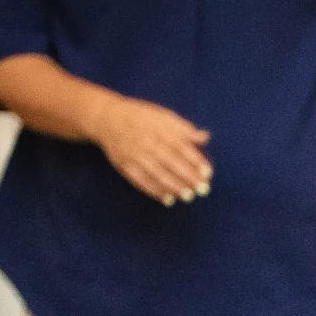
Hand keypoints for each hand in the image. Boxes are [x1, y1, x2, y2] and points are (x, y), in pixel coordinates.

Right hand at [89, 93, 211, 204]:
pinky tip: (168, 199)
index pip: (181, 146)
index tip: (208, 172)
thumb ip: (184, 129)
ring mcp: (134, 154)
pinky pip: (140, 180)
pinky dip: (154, 191)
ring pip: (156, 173)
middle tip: (203, 189)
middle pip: (170, 161)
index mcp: (159, 129)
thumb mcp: (163, 116)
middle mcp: (147, 142)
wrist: (107, 118)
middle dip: (187, 176)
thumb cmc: (142, 118)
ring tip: (188, 196)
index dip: (195, 160)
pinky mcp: (124, 165)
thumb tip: (205, 137)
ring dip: (173, 186)